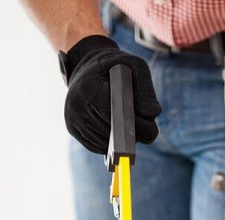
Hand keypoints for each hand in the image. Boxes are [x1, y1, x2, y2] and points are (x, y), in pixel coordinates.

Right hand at [60, 35, 160, 153]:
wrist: (88, 67)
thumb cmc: (116, 67)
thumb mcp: (135, 68)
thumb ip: (145, 90)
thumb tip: (153, 114)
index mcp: (89, 87)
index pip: (115, 117)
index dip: (135, 126)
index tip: (151, 131)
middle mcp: (75, 105)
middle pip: (111, 134)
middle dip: (132, 134)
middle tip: (146, 129)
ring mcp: (72, 119)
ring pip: (105, 144)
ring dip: (121, 140)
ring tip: (131, 127)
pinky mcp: (72, 129)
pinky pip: (97, 146)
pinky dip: (111, 143)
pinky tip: (118, 132)